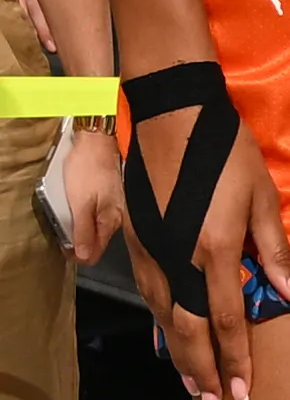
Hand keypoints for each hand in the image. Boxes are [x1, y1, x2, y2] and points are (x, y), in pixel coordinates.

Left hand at [61, 125, 120, 269]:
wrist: (98, 143)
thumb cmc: (88, 170)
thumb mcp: (80, 203)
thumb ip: (83, 231)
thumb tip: (84, 256)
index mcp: (110, 222)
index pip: (94, 253)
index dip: (77, 255)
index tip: (63, 246)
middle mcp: (117, 219)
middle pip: (98, 243)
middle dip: (79, 243)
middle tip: (62, 232)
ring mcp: (116, 208)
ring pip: (99, 230)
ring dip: (83, 230)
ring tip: (69, 218)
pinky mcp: (112, 199)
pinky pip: (100, 217)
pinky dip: (88, 217)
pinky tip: (79, 208)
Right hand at [122, 102, 289, 399]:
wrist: (174, 116)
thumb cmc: (228, 152)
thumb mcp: (264, 198)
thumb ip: (276, 251)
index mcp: (216, 250)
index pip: (229, 321)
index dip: (236, 360)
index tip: (244, 393)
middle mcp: (180, 258)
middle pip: (190, 330)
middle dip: (204, 371)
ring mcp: (154, 251)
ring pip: (164, 317)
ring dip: (179, 355)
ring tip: (193, 384)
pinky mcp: (138, 240)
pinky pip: (149, 295)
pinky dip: (160, 324)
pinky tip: (167, 338)